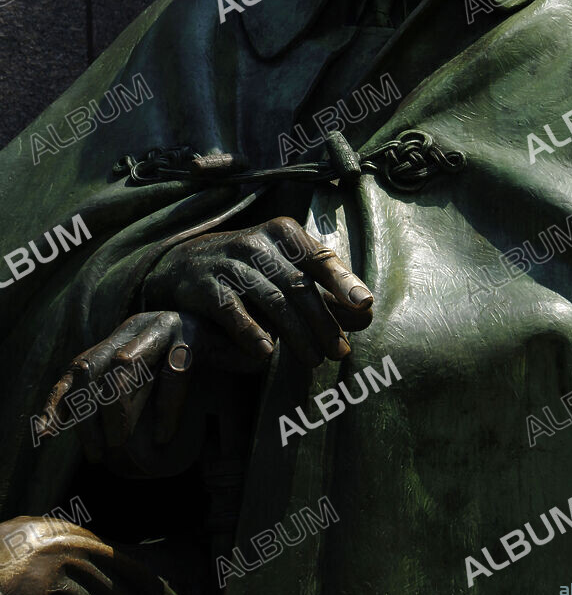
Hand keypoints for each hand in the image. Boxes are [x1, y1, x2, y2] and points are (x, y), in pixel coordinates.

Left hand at [36, 310, 219, 468]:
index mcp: (123, 337)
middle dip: (89, 415)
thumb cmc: (202, 371)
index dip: (59, 398)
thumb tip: (82, 431)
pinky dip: (165, 408)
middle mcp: (139, 326)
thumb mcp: (156, 383)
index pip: (80, 366)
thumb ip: (127, 397)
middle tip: (100, 456)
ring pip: (125, 366)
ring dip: (119, 412)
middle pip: (94, 366)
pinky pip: (174, 373)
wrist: (249, 343)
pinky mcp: (196, 334)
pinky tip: (163, 436)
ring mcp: (167, 326)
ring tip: (123, 448)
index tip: (47, 434)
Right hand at [141, 216, 373, 368]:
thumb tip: (367, 312)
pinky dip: (252, 332)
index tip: (365, 305)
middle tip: (341, 352)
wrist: (181, 266)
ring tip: (314, 361)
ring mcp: (229, 263)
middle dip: (324, 322)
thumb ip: (324, 289)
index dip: (344, 282)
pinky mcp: (205, 286)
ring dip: (297, 335)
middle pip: (299, 285)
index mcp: (284, 234)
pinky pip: (233, 312)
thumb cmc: (249, 271)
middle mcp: (257, 243)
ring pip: (272, 301)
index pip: (320, 258)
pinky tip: (266, 354)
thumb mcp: (286, 268)